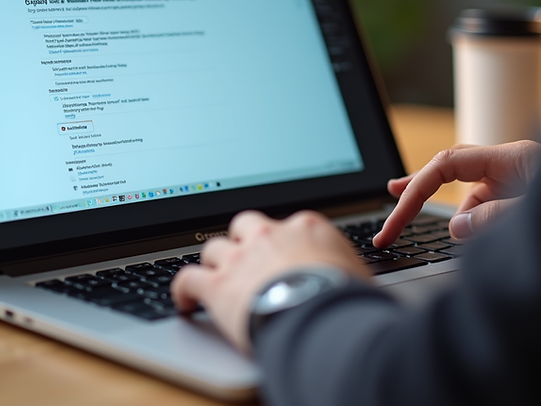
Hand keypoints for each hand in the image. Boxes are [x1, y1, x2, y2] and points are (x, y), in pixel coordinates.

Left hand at [171, 210, 369, 351]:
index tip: (283, 253)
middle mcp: (269, 235)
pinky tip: (186, 302)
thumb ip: (343, 268)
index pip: (288, 224)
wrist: (324, 316)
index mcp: (306, 227)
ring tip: (217, 280)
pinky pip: (187, 279)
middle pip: (245, 225)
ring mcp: (240, 258)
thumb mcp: (357, 274)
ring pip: (215, 249)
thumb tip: (353, 283)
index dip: (282, 241)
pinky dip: (183, 290)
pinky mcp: (218, 286)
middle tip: (247, 259)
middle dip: (243, 240)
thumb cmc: (348, 299)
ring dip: (215, 264)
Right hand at [373, 140, 540, 247]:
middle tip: (391, 207)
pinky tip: (493, 246)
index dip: (415, 189)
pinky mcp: (527, 198)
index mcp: (514, 158)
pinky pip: (492, 209)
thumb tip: (458, 227)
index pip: (447, 164)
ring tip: (491, 248)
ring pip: (475, 198)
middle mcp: (513, 165)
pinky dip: (484, 227)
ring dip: (469, 224)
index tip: (396, 221)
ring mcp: (521, 181)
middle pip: (450, 170)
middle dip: (419, 189)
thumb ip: (496, 218)